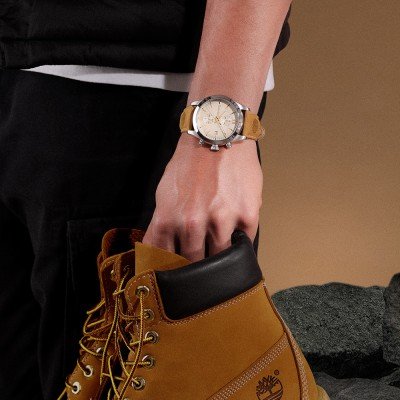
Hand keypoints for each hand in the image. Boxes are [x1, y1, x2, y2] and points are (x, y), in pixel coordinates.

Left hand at [142, 133, 262, 260]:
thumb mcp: (164, 195)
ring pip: (220, 259)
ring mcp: (222, 221)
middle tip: (200, 271)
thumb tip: (159, 251)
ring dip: (220, 260)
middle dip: (196, 270)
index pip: (166, 261)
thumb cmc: (189, 165)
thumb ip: (162, 226)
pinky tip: (236, 240)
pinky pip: (245, 244)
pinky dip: (240, 247)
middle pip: (194, 264)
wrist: (216, 137)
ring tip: (220, 257)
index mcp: (169, 219)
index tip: (176, 278)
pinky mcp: (247, 216)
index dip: (171, 272)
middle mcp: (193, 223)